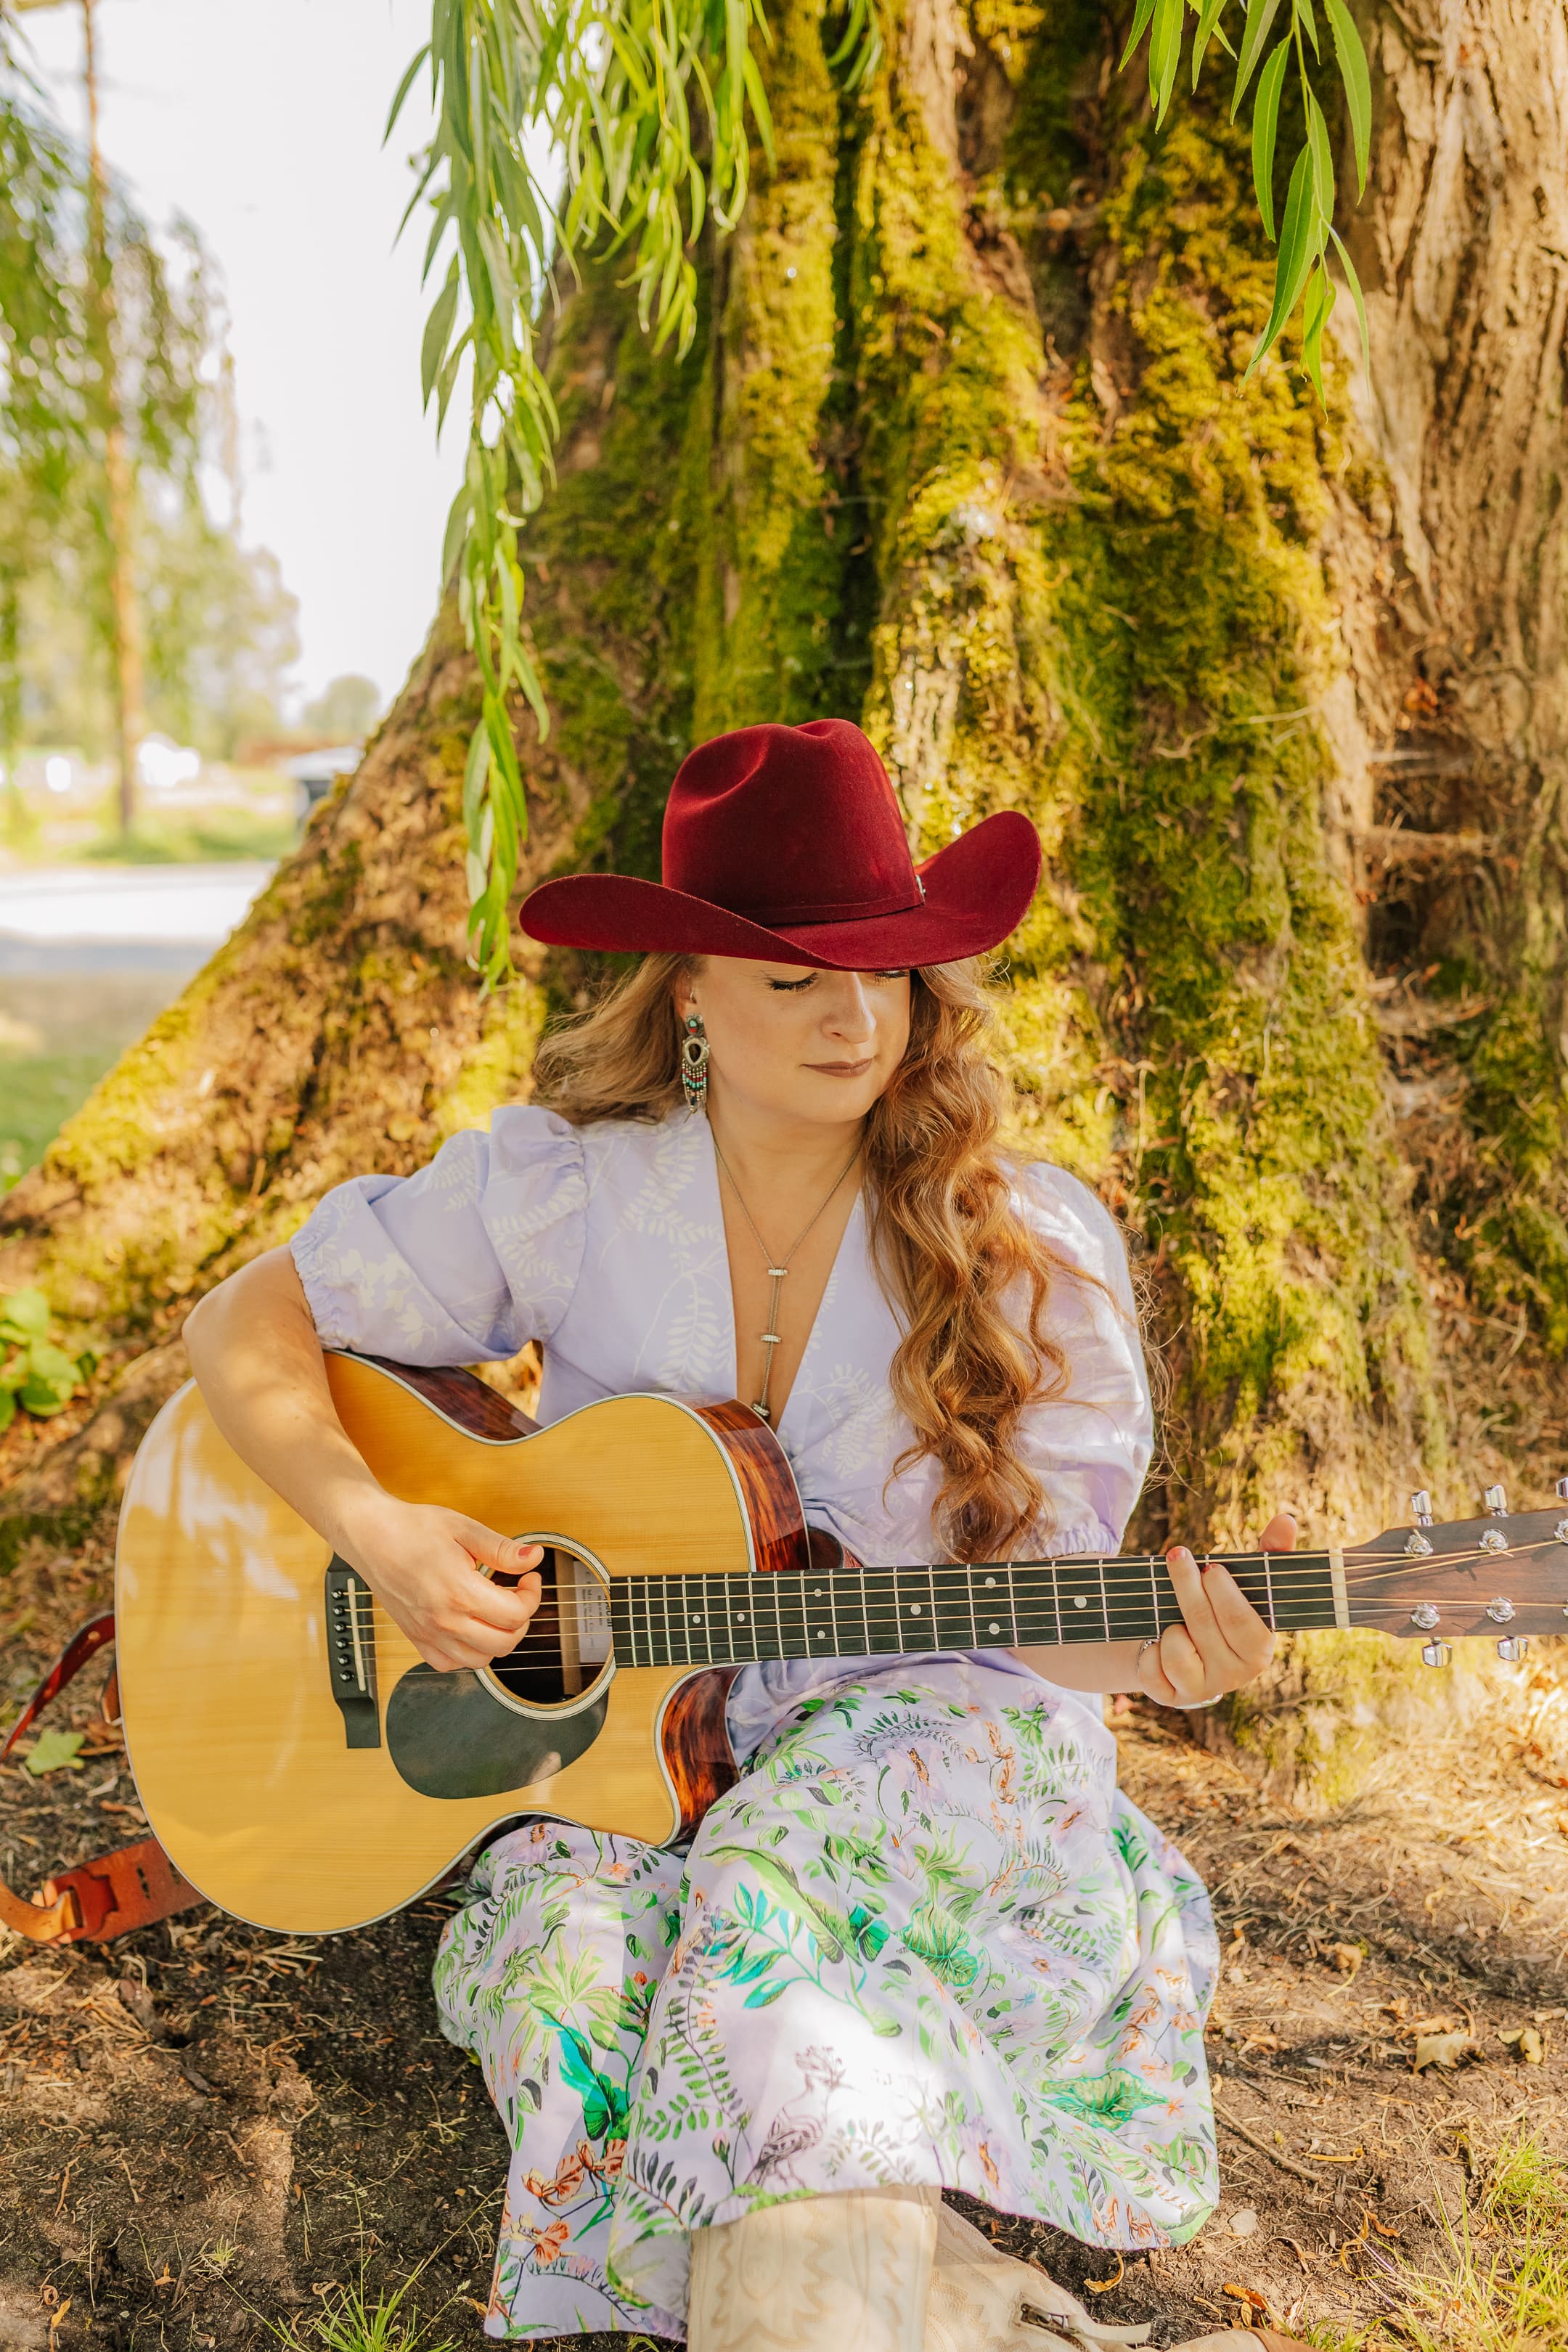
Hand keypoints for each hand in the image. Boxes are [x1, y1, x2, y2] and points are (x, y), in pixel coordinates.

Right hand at [335, 1490, 542, 1673]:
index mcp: (459, 1591)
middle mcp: (443, 1620)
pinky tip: (470, 1627)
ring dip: (498, 1638)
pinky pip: (450, 1664)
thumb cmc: (412, 1528)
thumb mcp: (464, 1529)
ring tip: (494, 1610)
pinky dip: (468, 1653)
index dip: (532, 1595)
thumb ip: (502, 1549)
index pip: (515, 1614)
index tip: (528, 1578)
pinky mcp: (416, 1638)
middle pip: (504, 1642)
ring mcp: (428, 1633)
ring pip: (480, 1660)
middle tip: (516, 1594)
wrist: (370, 1535)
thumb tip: (534, 1557)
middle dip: (521, 1619)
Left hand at [1136, 1511, 1294, 1708]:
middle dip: (1186, 1586)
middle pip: (1203, 1625)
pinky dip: (1148, 1652)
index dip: (1225, 1594)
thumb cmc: (1225, 1611)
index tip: (1211, 1566)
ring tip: (1174, 1618)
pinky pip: (1150, 1671)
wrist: (1192, 1654)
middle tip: (1177, 1555)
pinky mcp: (1170, 1697)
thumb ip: (1270, 1554)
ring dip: (1169, 1626)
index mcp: (1259, 1650)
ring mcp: (1201, 1689)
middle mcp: (1234, 1676)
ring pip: (1175, 1649)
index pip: (1243, 1624)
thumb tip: (1287, 1519)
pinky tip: (1157, 1643)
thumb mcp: (1248, 1586)